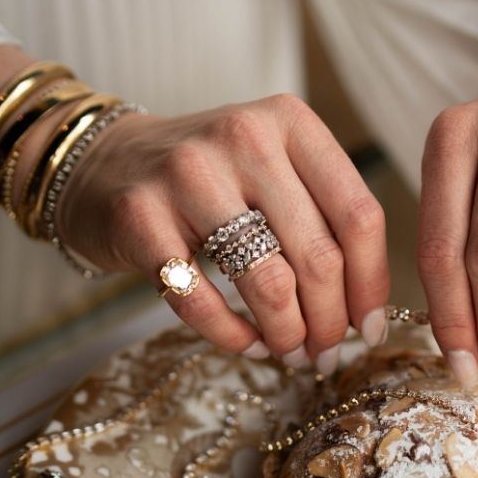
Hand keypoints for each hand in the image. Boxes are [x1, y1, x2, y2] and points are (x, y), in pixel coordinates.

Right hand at [58, 95, 389, 369]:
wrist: (106, 165)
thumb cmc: (212, 181)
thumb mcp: (275, 173)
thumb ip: (323, 221)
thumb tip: (366, 310)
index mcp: (292, 123)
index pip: (359, 215)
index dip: (371, 284)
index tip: (370, 328)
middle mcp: (244, 138)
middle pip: (318, 256)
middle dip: (331, 323)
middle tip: (328, 354)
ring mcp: (187, 174)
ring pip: (269, 282)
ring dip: (288, 335)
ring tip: (291, 353)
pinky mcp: (140, 217)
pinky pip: (203, 301)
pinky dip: (235, 337)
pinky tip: (250, 344)